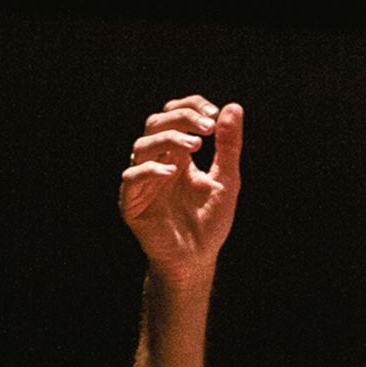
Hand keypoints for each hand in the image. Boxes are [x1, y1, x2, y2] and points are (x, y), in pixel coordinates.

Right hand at [119, 94, 242, 285]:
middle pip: (156, 123)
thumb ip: (228, 147)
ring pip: (141, 145)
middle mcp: (157, 161)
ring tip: (196, 147)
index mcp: (177, 154)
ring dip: (169, 139)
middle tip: (208, 126)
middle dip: (182, 119)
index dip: (190, 107)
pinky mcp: (131, 202)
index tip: (214, 113)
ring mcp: (142, 181)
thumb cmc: (209, 222)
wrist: (196, 260)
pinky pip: (132, 177)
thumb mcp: (226, 180)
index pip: (174, 115)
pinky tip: (172, 171)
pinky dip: (150, 170)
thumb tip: (234, 107)